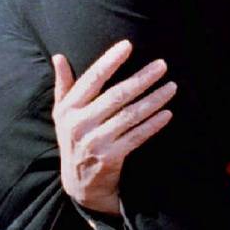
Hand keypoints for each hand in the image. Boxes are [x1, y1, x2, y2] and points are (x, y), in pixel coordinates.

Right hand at [52, 40, 175, 214]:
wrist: (80, 183)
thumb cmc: (73, 140)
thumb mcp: (63, 115)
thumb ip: (64, 86)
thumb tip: (58, 57)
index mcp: (68, 109)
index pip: (91, 79)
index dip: (110, 61)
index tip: (128, 45)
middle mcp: (79, 124)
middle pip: (116, 95)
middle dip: (142, 79)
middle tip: (162, 65)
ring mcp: (95, 142)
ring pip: (130, 115)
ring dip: (154, 100)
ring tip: (171, 86)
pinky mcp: (111, 157)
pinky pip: (137, 136)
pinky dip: (153, 124)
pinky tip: (168, 113)